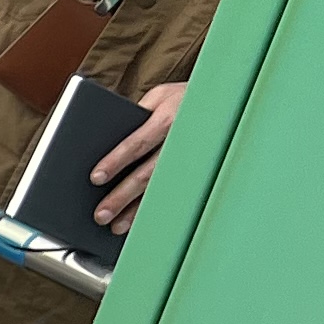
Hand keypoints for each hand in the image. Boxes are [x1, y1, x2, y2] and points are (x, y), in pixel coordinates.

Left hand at [89, 77, 185, 233]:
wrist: (228, 100)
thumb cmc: (184, 98)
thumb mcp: (160, 97)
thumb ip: (136, 117)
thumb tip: (104, 140)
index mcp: (168, 118)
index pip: (137, 143)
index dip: (116, 161)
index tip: (96, 178)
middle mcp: (182, 141)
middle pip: (147, 173)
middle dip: (122, 196)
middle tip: (101, 214)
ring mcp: (193, 159)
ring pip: (161, 189)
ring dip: (138, 210)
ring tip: (117, 226)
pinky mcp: (199, 171)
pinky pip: (174, 193)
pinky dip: (157, 208)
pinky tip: (142, 221)